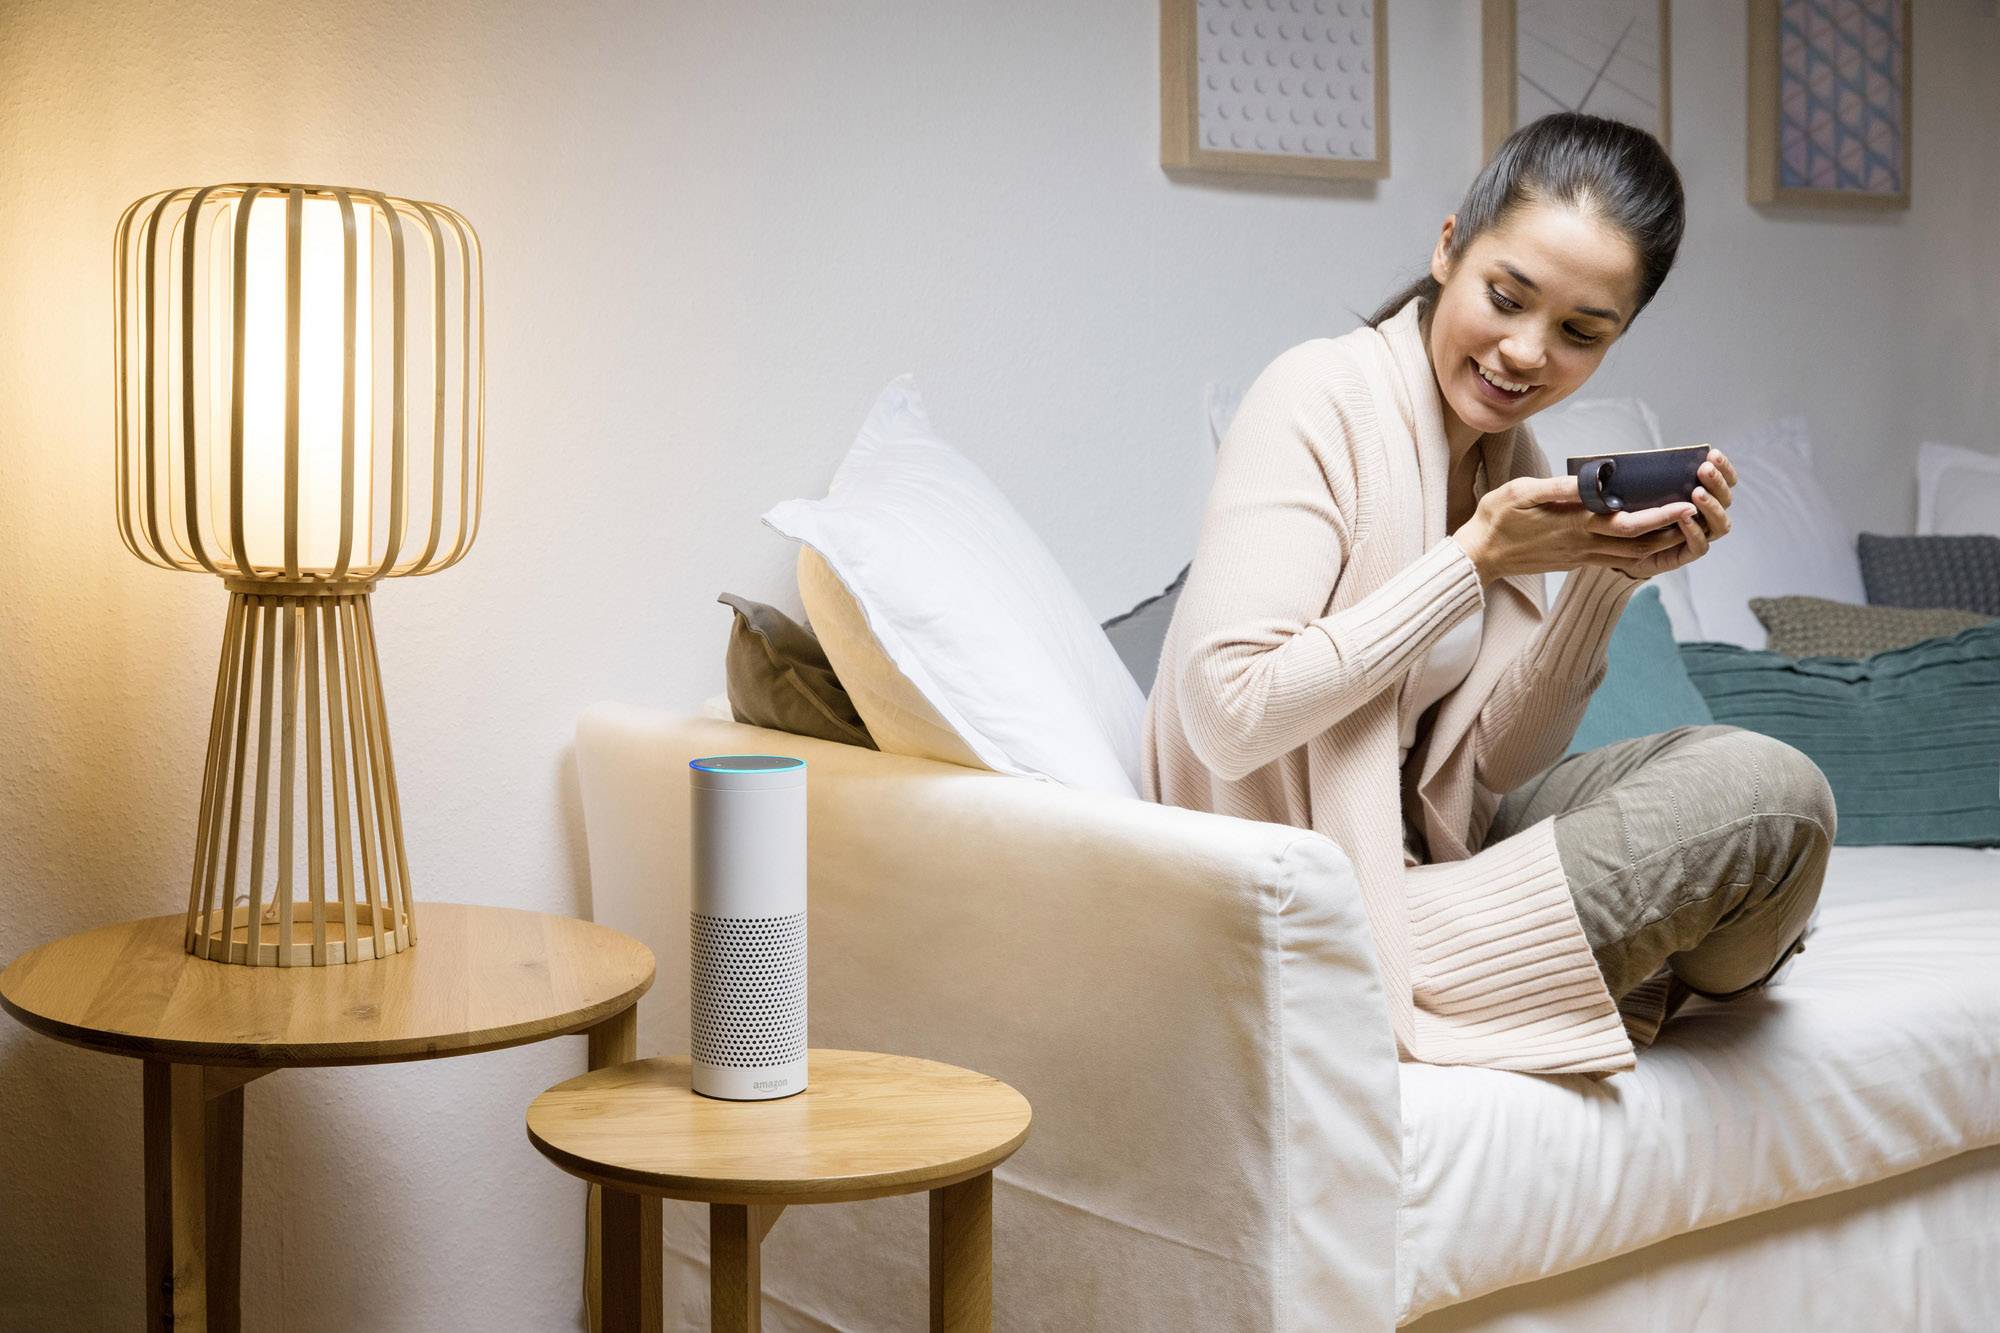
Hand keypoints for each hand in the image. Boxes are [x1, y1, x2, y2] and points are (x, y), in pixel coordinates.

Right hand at [1455, 448, 1735, 582]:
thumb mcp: (1523, 493)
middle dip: (1671, 530)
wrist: (1479, 557)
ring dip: (1659, 542)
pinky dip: (1638, 550)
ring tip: (1680, 524)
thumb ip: (1562, 488)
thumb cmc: (1497, 519)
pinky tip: (1646, 537)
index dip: (1661, 515)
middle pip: (1640, 543)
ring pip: (1631, 554)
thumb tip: (1596, 478)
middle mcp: (1584, 545)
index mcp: (1575, 526)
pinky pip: (1615, 558)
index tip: (1686, 502)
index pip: (1629, 523)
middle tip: (1696, 513)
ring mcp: (1581, 557)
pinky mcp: (1575, 561)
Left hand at [1615, 448, 1736, 580]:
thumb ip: (1658, 475)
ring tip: (1697, 492)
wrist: (1614, 542)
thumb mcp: (1642, 486)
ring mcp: (1697, 535)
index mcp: (1702, 495)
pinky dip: (1695, 532)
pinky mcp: (1683, 555)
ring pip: (1719, 525)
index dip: (1724, 469)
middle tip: (1704, 469)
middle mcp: (1704, 515)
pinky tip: (1686, 517)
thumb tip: (1667, 458)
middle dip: (1717, 483)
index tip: (1713, 455)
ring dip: (1712, 506)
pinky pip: (1699, 546)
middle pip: (1725, 501)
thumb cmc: (1628, 508)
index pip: (1725, 482)